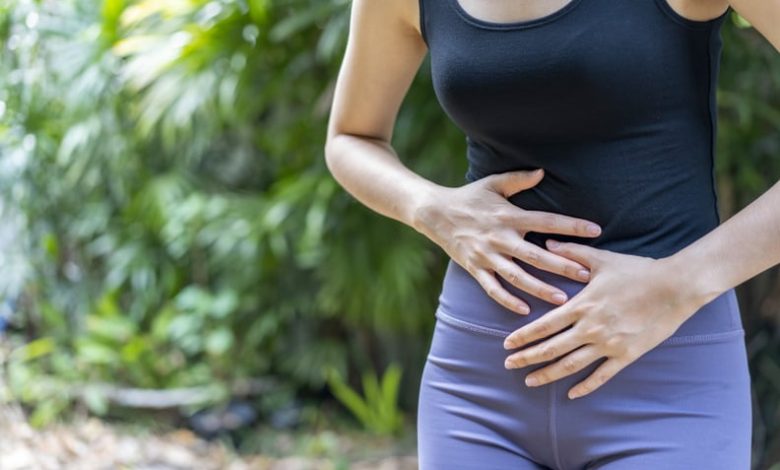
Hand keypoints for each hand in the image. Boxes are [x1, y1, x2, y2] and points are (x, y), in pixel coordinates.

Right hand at [413, 169, 602, 314]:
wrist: (434, 213)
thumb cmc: (469, 197)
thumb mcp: (493, 184)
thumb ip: (518, 179)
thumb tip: (543, 171)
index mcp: (509, 216)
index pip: (546, 221)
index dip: (571, 225)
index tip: (596, 230)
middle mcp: (500, 237)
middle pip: (535, 255)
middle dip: (561, 266)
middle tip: (585, 276)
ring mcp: (486, 255)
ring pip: (516, 276)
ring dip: (539, 288)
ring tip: (561, 299)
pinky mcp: (474, 268)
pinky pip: (492, 288)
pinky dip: (507, 300)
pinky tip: (525, 310)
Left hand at [502, 239, 702, 398]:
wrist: (676, 287)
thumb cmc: (638, 270)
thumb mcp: (601, 259)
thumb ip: (572, 253)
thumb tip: (548, 242)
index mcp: (582, 305)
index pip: (544, 325)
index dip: (523, 336)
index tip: (506, 344)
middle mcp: (591, 328)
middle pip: (551, 348)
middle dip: (527, 358)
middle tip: (508, 365)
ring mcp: (608, 344)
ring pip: (571, 365)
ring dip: (548, 374)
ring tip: (529, 381)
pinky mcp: (627, 355)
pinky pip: (602, 375)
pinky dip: (585, 386)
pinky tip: (571, 394)